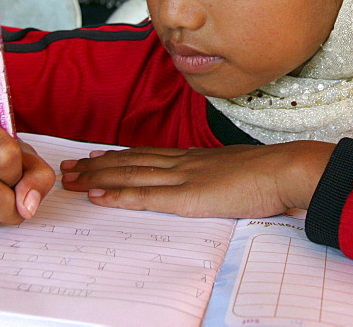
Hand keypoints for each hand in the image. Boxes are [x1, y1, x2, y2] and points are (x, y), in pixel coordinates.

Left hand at [59, 141, 334, 218]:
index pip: (147, 155)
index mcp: (195, 158)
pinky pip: (145, 196)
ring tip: (71, 179)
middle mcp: (182, 162)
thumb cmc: (270, 173)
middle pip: (130, 162)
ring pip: (129, 175)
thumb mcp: (237, 171)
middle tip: (68, 168)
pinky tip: (98, 195)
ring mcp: (182, 177)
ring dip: (97, 178)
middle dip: (96, 165)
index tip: (94, 156)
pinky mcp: (186, 196)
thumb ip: (219, 176)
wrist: (284, 169)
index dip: (117, 156)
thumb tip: (214, 184)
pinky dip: (118, 194)